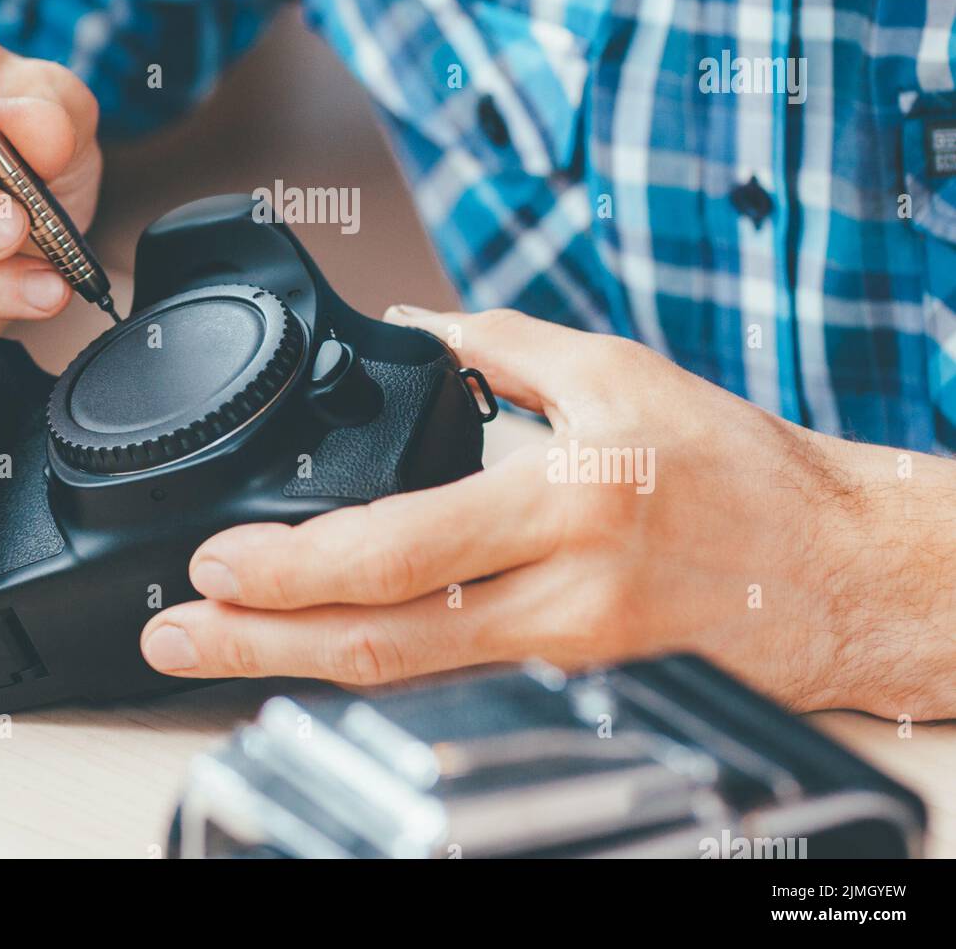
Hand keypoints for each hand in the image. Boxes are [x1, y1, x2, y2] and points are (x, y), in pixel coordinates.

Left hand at [141, 306, 955, 715]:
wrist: (833, 564)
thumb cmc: (733, 465)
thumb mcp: (616, 370)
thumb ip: (501, 346)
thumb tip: (416, 323)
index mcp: (562, 500)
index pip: (400, 548)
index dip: (295, 565)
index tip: (217, 560)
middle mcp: (559, 596)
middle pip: (381, 640)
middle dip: (258, 645)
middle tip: (172, 635)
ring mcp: (566, 656)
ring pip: (407, 676)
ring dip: (298, 668)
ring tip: (215, 652)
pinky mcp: (573, 682)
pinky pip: (453, 680)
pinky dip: (375, 669)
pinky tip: (316, 655)